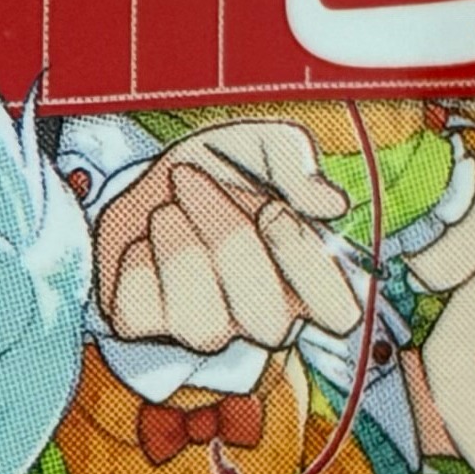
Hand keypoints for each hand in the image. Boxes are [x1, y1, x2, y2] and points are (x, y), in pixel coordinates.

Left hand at [91, 122, 363, 354]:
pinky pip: (140, 312)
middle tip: (192, 180)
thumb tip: (332, 203)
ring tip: (166, 210)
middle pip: (268, 322)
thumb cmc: (218, 168)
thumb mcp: (255, 145)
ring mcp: (204, 329)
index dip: (306, 263)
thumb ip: (294, 163)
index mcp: (304, 278)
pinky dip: (135, 263)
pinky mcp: (144, 325)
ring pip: (202, 324)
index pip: (339, 312)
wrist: (142, 175)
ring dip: (179, 250)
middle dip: (228, 239)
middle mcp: (261, 315)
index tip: (273, 207)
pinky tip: (142, 242)